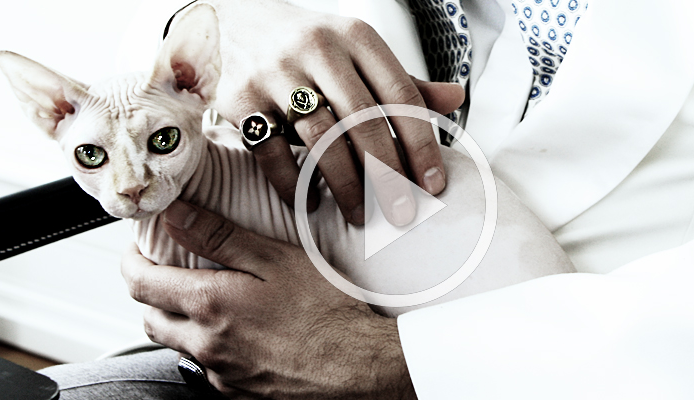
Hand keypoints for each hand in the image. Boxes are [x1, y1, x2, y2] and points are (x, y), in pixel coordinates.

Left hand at [122, 200, 416, 398]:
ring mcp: (221, 374)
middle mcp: (206, 345)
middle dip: (151, 291)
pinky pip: (207, 368)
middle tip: (171, 271)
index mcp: (209, 305)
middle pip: (150, 318)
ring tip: (208, 301)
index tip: (141, 247)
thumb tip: (177, 215)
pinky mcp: (238, 394)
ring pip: (177, 345)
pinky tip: (239, 332)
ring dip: (179, 321)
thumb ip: (220, 237)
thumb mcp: (277, 259)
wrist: (359, 367)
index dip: (132, 260)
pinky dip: (209, 347)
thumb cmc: (327, 312)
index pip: (139, 283)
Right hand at [200, 0, 463, 225]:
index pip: (401, 96)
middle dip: (387, 175)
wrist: (237, 20)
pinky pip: (272, 152)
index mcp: (357, 37)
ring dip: (345, 185)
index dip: (422, 145)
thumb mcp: (359, 53)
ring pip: (321, 139)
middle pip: (363, 121)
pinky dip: (293, 185)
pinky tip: (311, 204)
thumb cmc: (313, 47)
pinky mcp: (240, 98)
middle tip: (401, 213)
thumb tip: (456, 100)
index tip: (433, 186)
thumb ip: (402, 81)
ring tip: (360, 215)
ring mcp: (275, 73)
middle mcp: (317, 49)